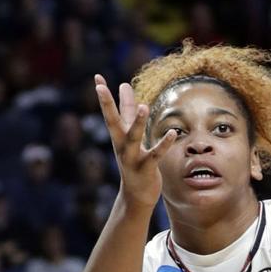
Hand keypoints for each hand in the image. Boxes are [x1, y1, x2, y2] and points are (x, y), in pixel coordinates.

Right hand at [95, 74, 176, 208]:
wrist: (136, 194)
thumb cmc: (135, 160)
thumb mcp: (130, 134)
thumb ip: (129, 111)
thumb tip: (125, 85)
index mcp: (119, 136)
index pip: (111, 112)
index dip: (105, 95)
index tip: (97, 77)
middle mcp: (122, 145)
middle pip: (112, 122)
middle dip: (106, 105)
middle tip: (100, 87)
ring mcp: (132, 157)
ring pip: (133, 137)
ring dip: (138, 123)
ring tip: (144, 106)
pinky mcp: (146, 168)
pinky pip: (156, 154)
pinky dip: (164, 144)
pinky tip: (173, 132)